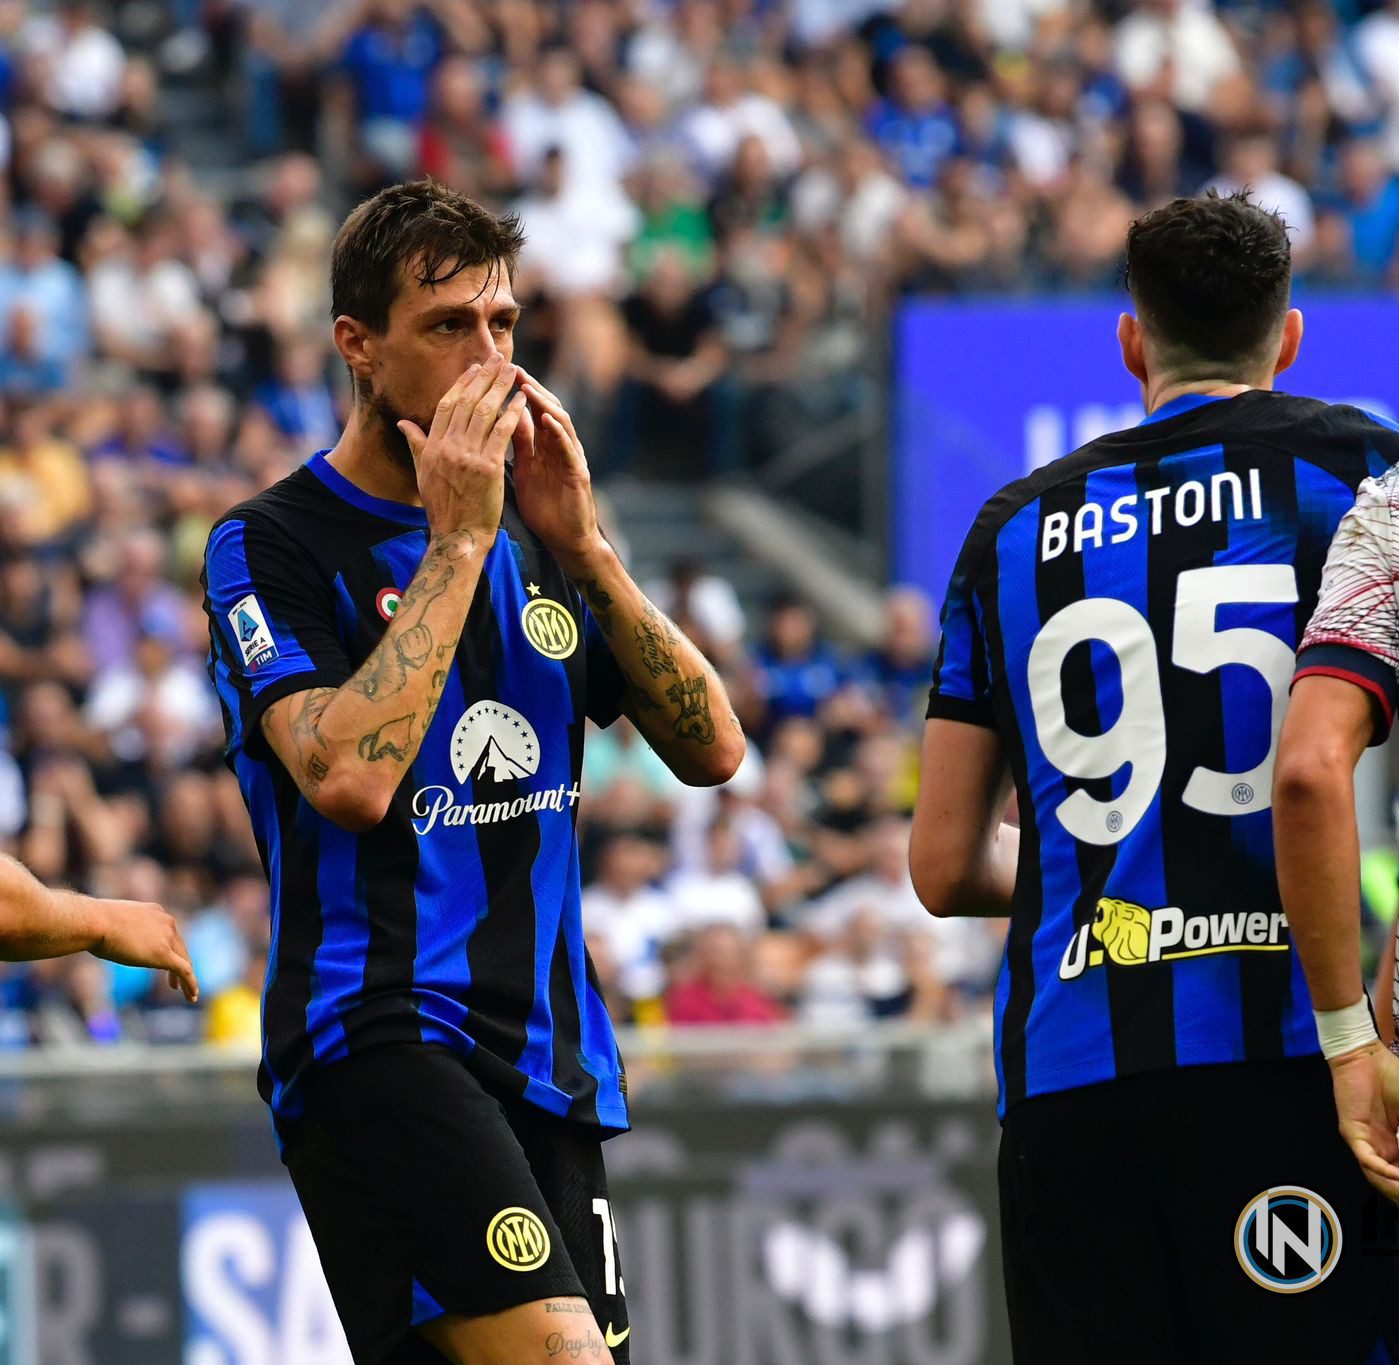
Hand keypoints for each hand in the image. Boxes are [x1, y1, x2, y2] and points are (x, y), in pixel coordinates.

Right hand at [89, 897, 198, 1002]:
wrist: (95, 922)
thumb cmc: (94, 922)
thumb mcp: (111, 922)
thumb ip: (119, 930)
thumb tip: (108, 937)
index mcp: (155, 912)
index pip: (168, 933)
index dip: (169, 949)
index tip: (165, 963)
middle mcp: (166, 922)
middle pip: (179, 947)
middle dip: (180, 965)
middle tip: (174, 983)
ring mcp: (167, 938)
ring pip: (184, 961)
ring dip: (187, 979)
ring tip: (189, 994)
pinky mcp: (164, 954)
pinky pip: (184, 971)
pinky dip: (190, 983)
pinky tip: (192, 995)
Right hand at [396, 352, 525, 550]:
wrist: (457, 536)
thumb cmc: (443, 508)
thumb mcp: (424, 474)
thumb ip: (416, 444)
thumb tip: (403, 423)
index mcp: (432, 446)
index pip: (446, 405)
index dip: (462, 384)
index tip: (474, 368)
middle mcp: (447, 447)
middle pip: (467, 402)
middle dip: (484, 377)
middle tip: (497, 358)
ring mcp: (467, 456)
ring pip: (485, 412)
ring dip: (500, 388)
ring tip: (513, 371)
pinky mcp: (487, 468)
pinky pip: (502, 433)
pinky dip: (513, 414)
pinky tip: (522, 399)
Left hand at [513, 368, 605, 575]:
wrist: (566, 541)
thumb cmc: (545, 509)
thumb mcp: (526, 471)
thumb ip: (519, 444)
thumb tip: (504, 417)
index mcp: (544, 446)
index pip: (531, 410)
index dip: (515, 391)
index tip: (496, 374)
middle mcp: (560, 447)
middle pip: (546, 408)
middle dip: (530, 387)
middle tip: (511, 368)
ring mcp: (571, 459)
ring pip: (560, 423)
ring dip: (544, 403)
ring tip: (528, 387)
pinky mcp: (579, 474)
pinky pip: (569, 449)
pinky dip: (559, 433)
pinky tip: (547, 419)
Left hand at [1330, 1041, 1398, 1201]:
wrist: (1364, 1056)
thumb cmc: (1391, 1079)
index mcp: (1395, 1145)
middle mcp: (1380, 1148)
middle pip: (1392, 1182)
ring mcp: (1366, 1142)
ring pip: (1379, 1175)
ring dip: (1395, 1186)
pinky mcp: (1353, 1132)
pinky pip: (1367, 1157)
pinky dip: (1382, 1169)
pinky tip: (1396, 1175)